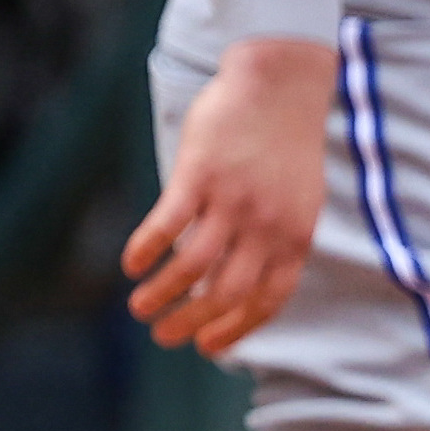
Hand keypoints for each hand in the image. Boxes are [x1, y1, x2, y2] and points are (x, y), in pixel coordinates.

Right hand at [123, 35, 335, 354]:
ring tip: (140, 308)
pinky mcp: (199, 174)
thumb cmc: (285, 141)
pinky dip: (146, 249)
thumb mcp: (298, 198)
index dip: (235, 330)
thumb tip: (250, 274)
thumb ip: (279, 237)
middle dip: (191, 323)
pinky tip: (131, 264)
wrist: (281, 82)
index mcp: (295, 237)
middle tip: (164, 337)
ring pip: (192, 266)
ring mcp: (232, 201)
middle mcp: (266, 226)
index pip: (266, 301)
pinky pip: (167, 223)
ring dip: (163, 295)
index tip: (209, 348)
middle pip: (226, 294)